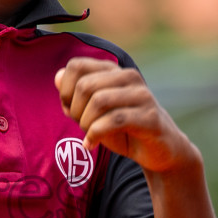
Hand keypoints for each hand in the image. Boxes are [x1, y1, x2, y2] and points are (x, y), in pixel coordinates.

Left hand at [55, 57, 200, 173]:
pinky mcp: (150, 117)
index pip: (77, 66)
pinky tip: (91, 144)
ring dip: (86, 123)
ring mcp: (142, 95)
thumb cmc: (123, 129)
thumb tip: (57, 76)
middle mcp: (129, 77)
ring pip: (99, 101)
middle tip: (81, 126)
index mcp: (113, 71)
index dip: (65, 90)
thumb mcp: (93, 112)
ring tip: (88, 135)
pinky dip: (95, 135)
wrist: (159, 151)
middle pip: (85, 86)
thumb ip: (75, 95)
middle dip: (75, 110)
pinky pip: (114, 120)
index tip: (69, 109)